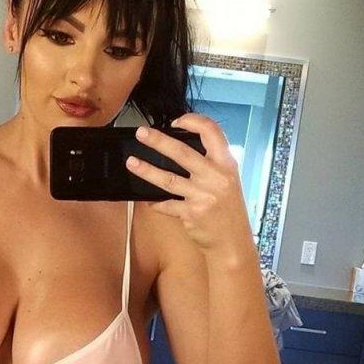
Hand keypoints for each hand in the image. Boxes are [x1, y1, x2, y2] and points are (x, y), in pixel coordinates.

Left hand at [126, 113, 254, 258]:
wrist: (232, 243)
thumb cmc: (228, 211)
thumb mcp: (229, 181)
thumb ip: (212, 165)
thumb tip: (183, 150)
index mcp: (227, 164)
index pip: (212, 132)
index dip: (193, 121)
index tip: (176, 121)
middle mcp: (216, 177)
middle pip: (182, 152)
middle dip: (158, 141)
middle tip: (141, 133)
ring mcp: (202, 196)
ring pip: (168, 178)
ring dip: (146, 170)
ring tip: (131, 162)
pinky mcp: (190, 213)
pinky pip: (165, 204)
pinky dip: (154, 201)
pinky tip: (144, 198)